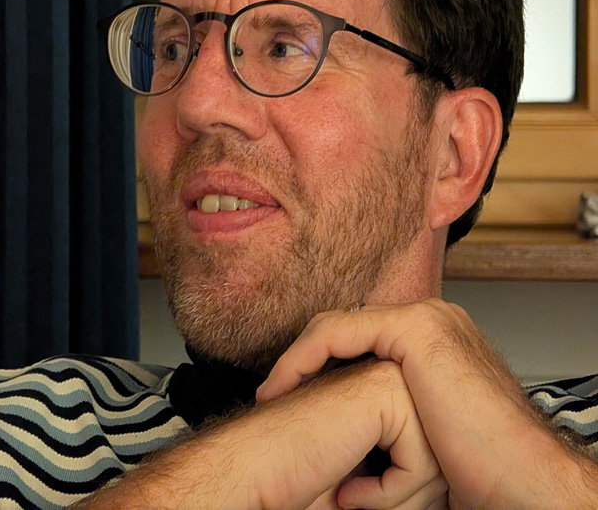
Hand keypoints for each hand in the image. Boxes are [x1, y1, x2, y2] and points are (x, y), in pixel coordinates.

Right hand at [75, 358, 446, 508]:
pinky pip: (418, 461)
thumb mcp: (364, 472)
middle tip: (348, 495)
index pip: (427, 455)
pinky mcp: (385, 388)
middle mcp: (390, 375)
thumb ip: (394, 451)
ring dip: (392, 496)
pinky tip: (348, 492)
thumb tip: (443, 488)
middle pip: (435, 455)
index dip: (395, 490)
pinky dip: (388, 493)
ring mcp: (388, 374)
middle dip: (399, 490)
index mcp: (383, 391)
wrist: (252, 473)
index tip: (347, 494)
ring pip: (434, 460)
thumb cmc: (299, 480)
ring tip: (348, 494)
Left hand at [258, 300, 597, 508]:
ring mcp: (425, 319)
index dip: (322, 362)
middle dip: (306, 359)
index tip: (290, 395)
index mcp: (435, 340)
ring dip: (299, 359)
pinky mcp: (416, 330)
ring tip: (273, 392)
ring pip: (338, 328)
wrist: (519, 474)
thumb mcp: (426, 429)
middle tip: (274, 392)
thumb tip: (357, 436)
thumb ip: (395, 411)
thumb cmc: (479, 465)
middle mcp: (431, 319)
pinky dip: (306, 357)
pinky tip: (285, 384)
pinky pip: (340, 335)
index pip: (364, 337)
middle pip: (348, 328)